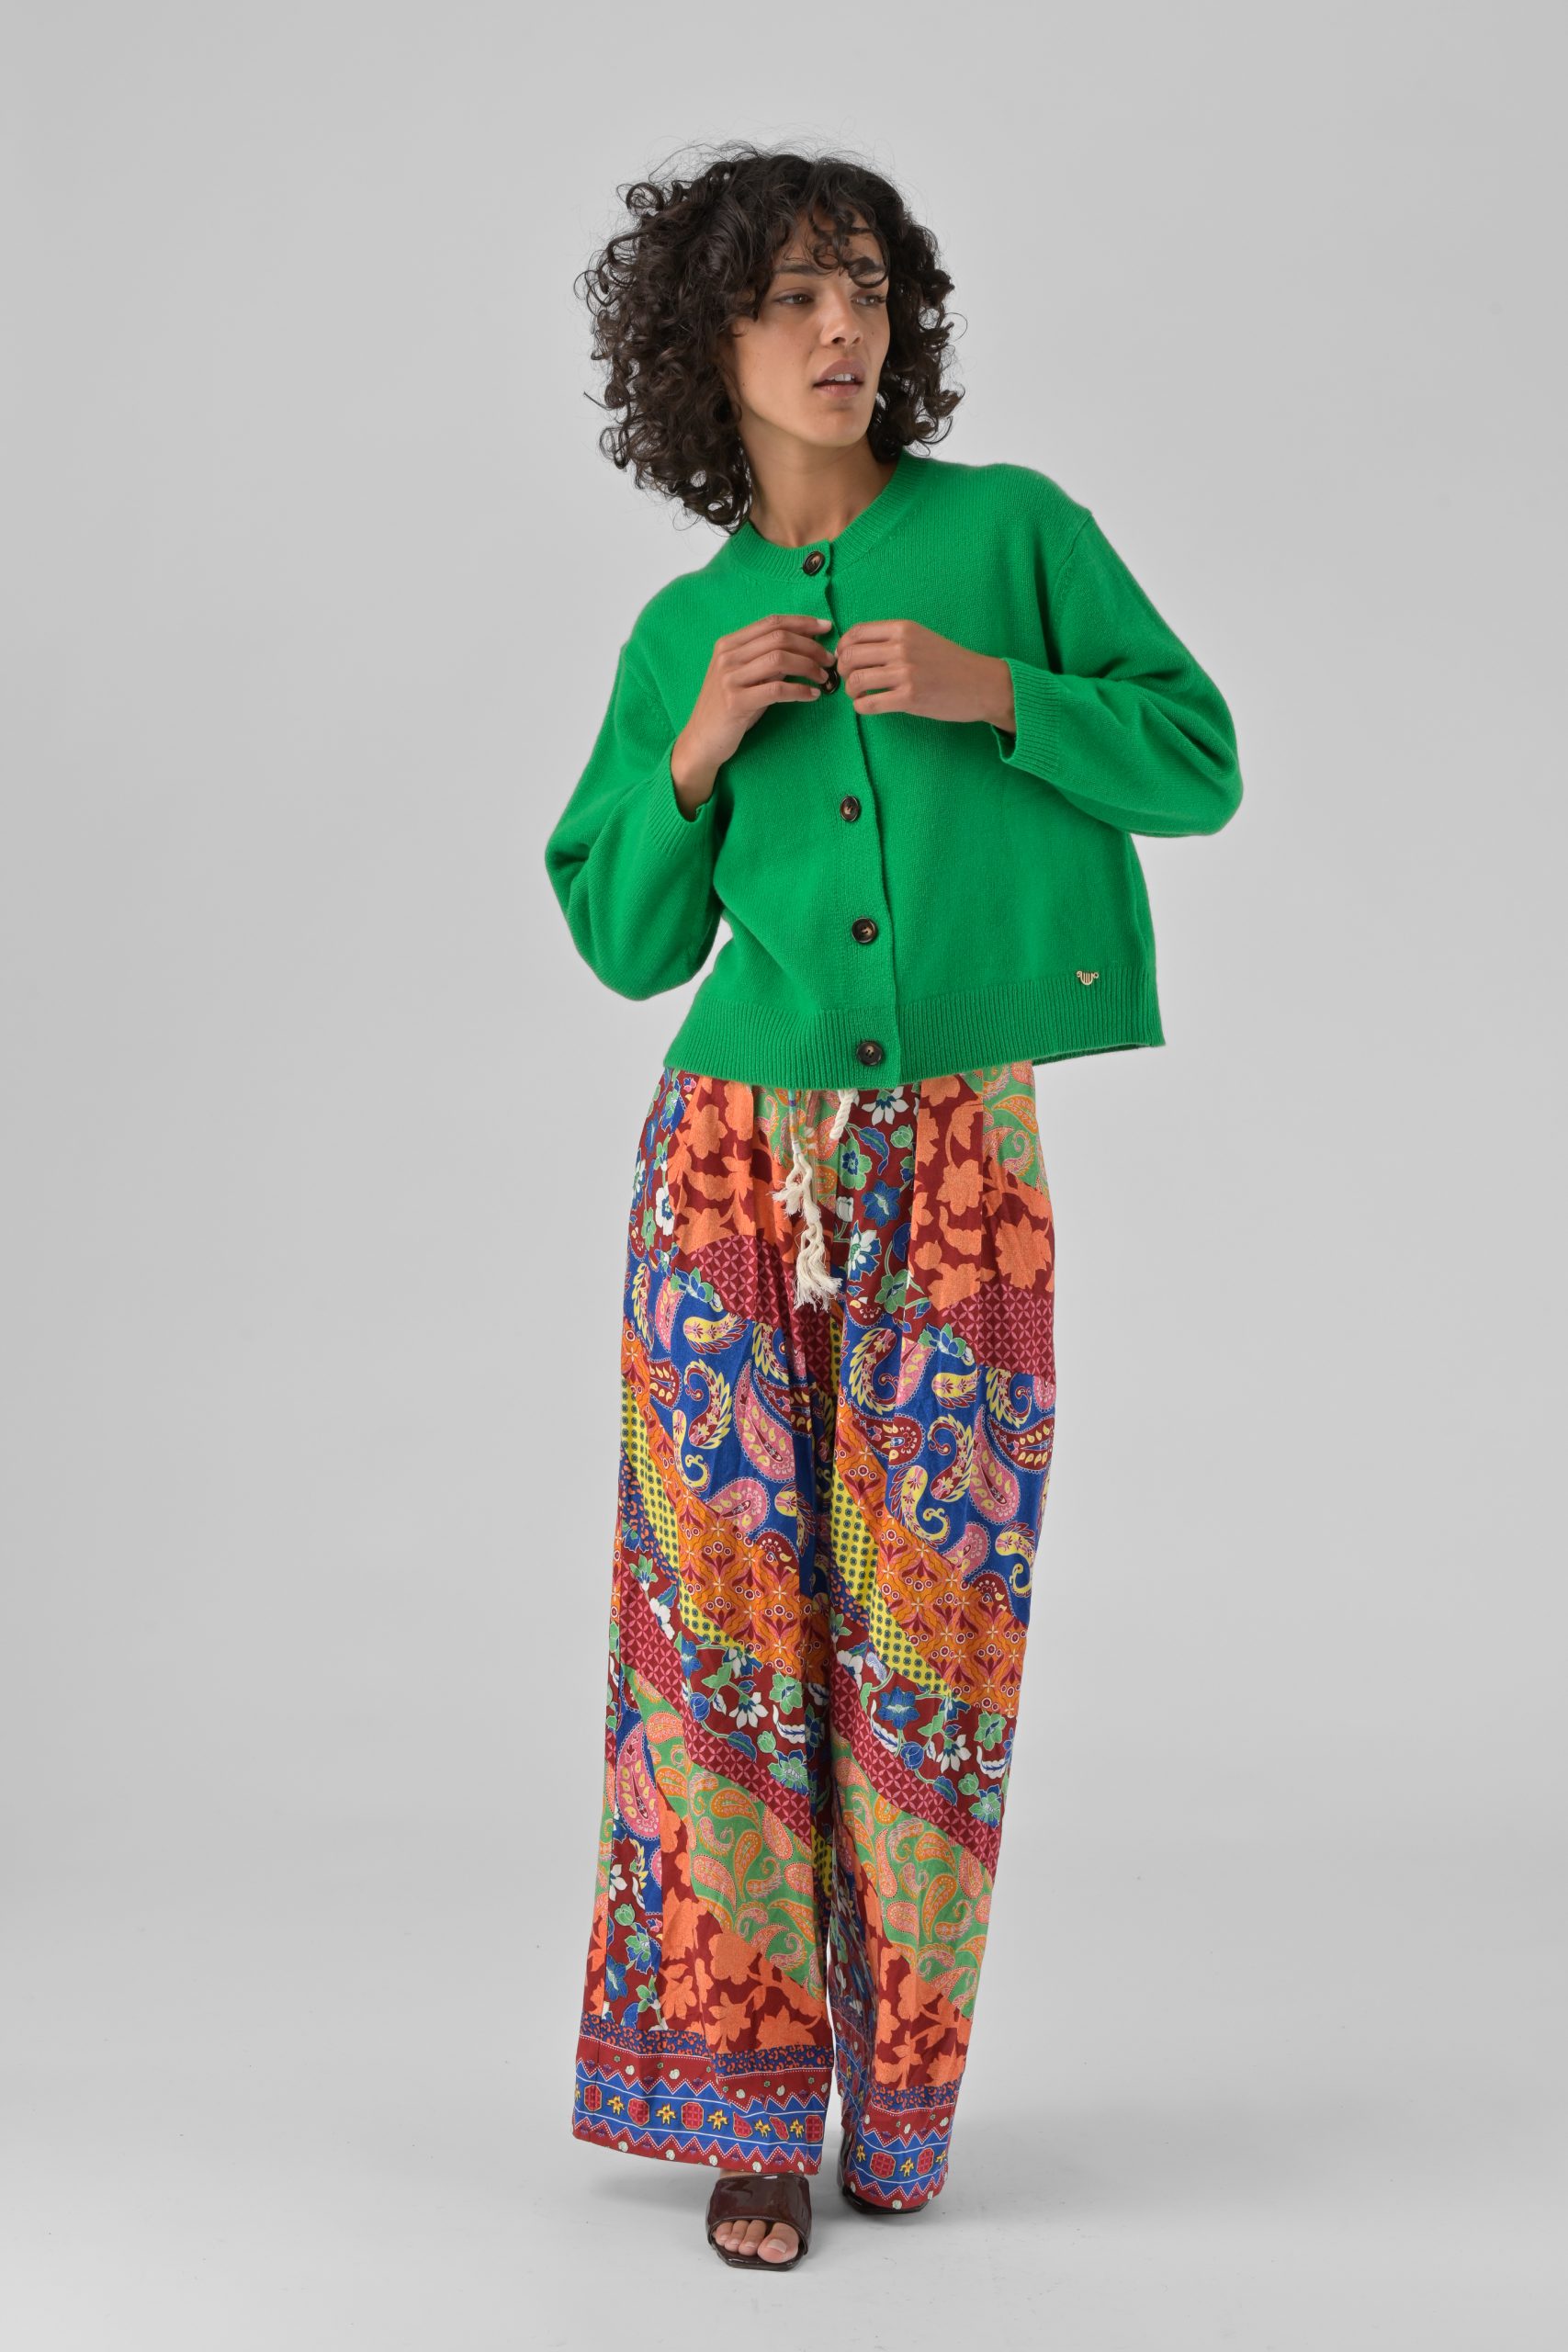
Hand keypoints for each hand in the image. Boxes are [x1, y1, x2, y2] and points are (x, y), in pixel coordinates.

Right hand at [671, 613, 834, 810]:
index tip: (826, 627)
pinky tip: (812, 695)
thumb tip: (804, 646)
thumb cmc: (730, 708)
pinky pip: (777, 690)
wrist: (701, 740)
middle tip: (830, 659)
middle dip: (811, 646)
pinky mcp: (735, 702)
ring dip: (808, 666)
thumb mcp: (746, 677)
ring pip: (779, 660)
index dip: (802, 622)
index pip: (771, 623)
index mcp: (729, 644)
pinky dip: (800, 691)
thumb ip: (768, 660)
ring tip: (823, 677)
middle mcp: (727, 657)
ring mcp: (729, 679)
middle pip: (779, 638)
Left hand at [833, 620, 1014, 731]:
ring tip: (859, 694)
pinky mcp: (909, 698)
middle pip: (850, 656)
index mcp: (903, 629)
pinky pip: (869, 704)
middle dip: (842, 670)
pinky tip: (867, 706)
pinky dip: (861, 707)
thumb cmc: (951, 663)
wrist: (982, 684)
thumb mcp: (921, 638)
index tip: (844, 659)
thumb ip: (892, 640)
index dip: (842, 648)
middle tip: (849, 679)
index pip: (856, 632)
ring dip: (851, 691)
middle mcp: (902, 647)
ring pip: (856, 680)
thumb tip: (855, 649)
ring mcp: (905, 673)